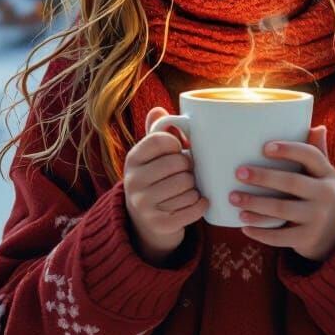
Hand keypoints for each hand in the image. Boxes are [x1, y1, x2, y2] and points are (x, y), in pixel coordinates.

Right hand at [123, 106, 208, 260]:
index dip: (176, 144)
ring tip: (188, 188)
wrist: (144, 224)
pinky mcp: (160, 224)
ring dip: (195, 187)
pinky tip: (196, 202)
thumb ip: (157, 133)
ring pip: (188, 186)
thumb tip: (158, 110)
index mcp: (133, 159)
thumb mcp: (150, 157)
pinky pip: (194, 207)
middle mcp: (133, 181)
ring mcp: (144, 205)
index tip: (176, 151)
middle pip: (179, 164)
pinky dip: (201, 204)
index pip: (162, 140)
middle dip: (189, 168)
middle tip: (187, 173)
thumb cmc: (155, 180)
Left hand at [230, 124, 334, 262]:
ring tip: (233, 199)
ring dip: (255, 204)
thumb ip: (317, 151)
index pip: (310, 156)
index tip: (264, 147)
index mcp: (326, 172)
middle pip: (291, 182)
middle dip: (263, 177)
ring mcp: (317, 218)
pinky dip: (260, 232)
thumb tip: (316, 126)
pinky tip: (243, 226)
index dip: (288, 150)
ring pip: (282, 210)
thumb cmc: (320, 191)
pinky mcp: (307, 238)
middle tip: (239, 172)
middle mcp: (325, 194)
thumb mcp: (323, 172)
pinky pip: (280, 237)